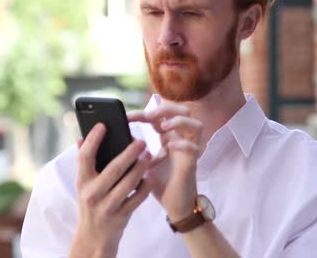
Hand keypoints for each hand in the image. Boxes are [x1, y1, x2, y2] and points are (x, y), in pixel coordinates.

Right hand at [70, 123, 152, 257]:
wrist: (94, 237)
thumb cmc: (91, 204)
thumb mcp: (83, 185)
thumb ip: (84, 163)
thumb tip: (81, 138)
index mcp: (82, 182)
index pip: (84, 157)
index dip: (93, 140)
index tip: (103, 125)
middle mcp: (92, 194)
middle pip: (113, 169)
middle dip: (128, 153)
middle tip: (141, 141)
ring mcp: (107, 207)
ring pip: (128, 183)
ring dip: (141, 167)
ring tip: (149, 155)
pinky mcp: (121, 216)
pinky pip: (137, 198)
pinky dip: (146, 186)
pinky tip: (152, 175)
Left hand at [128, 103, 203, 220]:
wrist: (174, 207)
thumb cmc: (160, 184)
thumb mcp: (143, 165)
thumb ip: (134, 151)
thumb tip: (120, 139)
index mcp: (169, 138)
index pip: (160, 116)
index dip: (143, 113)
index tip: (126, 117)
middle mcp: (181, 140)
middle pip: (183, 111)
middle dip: (166, 109)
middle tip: (148, 116)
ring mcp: (189, 151)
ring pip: (196, 124)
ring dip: (179, 121)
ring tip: (162, 127)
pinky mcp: (192, 164)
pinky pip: (194, 147)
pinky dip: (184, 143)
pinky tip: (171, 147)